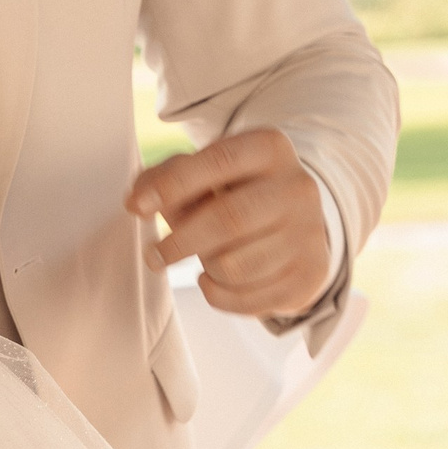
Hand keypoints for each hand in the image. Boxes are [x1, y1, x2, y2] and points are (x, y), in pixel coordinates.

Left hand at [125, 129, 333, 317]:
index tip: (137, 207)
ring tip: (208, 258)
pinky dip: (220, 294)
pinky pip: (247, 299)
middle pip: (228, 219)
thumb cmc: (236, 194)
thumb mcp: (207, 173)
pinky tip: (218, 279)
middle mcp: (298, 187)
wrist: (295, 226)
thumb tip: (136, 200)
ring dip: (207, 268)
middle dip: (180, 242)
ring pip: (235, 266)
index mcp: (270, 149)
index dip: (173, 185)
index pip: (218, 160)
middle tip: (154, 256)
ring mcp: (310, 233)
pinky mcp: (311, 275)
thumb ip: (166, 177)